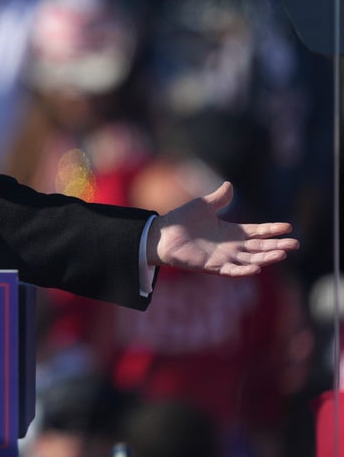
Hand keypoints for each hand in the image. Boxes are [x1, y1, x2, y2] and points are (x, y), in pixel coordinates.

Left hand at [147, 181, 297, 275]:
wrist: (161, 234)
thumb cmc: (182, 220)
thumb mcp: (203, 205)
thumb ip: (219, 198)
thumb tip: (229, 185)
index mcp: (231, 231)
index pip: (257, 232)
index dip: (272, 230)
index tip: (288, 227)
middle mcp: (231, 246)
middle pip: (259, 248)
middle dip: (277, 246)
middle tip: (295, 244)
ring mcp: (223, 257)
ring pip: (250, 260)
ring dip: (266, 259)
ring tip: (282, 255)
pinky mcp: (212, 266)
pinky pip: (231, 271)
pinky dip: (243, 271)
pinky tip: (256, 269)